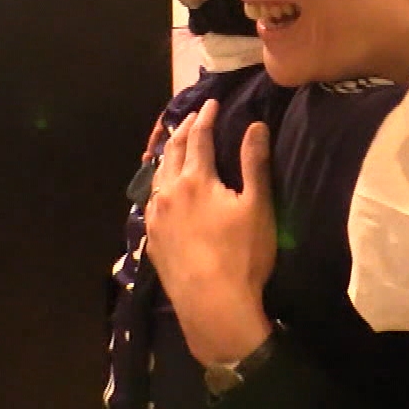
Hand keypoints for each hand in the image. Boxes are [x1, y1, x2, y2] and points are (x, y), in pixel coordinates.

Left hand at [144, 100, 275, 364]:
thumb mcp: (257, 206)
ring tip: (174, 146)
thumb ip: (254, 163)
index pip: (199, 138)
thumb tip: (255, 125)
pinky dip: (159, 184)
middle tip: (192, 117)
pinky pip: (152, 201)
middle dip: (183, 131)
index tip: (211, 103)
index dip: (206, 118)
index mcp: (196, 179)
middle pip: (173, 153)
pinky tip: (163, 190)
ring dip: (168, 156)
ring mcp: (156, 218)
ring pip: (157, 176)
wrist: (212, 306)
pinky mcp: (153, 240)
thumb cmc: (242, 255)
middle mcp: (169, 192)